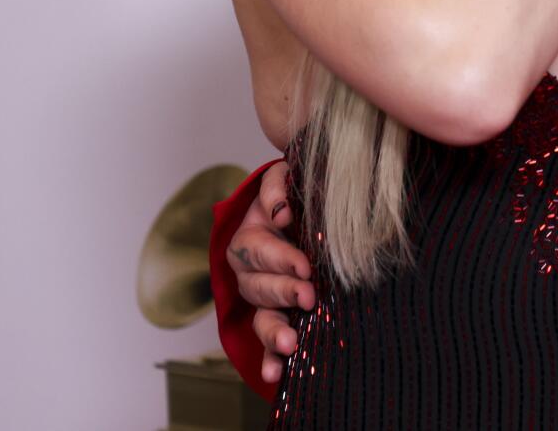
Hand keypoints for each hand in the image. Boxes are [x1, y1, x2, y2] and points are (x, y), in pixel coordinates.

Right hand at [229, 162, 313, 383]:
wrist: (301, 213)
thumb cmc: (296, 196)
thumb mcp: (285, 180)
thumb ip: (278, 188)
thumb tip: (281, 214)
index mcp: (250, 239)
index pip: (259, 249)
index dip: (280, 258)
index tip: (306, 266)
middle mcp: (250, 273)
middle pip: (258, 287)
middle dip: (283, 292)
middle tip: (307, 296)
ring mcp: (262, 299)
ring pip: (261, 317)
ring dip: (274, 332)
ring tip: (291, 344)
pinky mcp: (276, 317)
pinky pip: (267, 343)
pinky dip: (269, 359)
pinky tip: (275, 376)